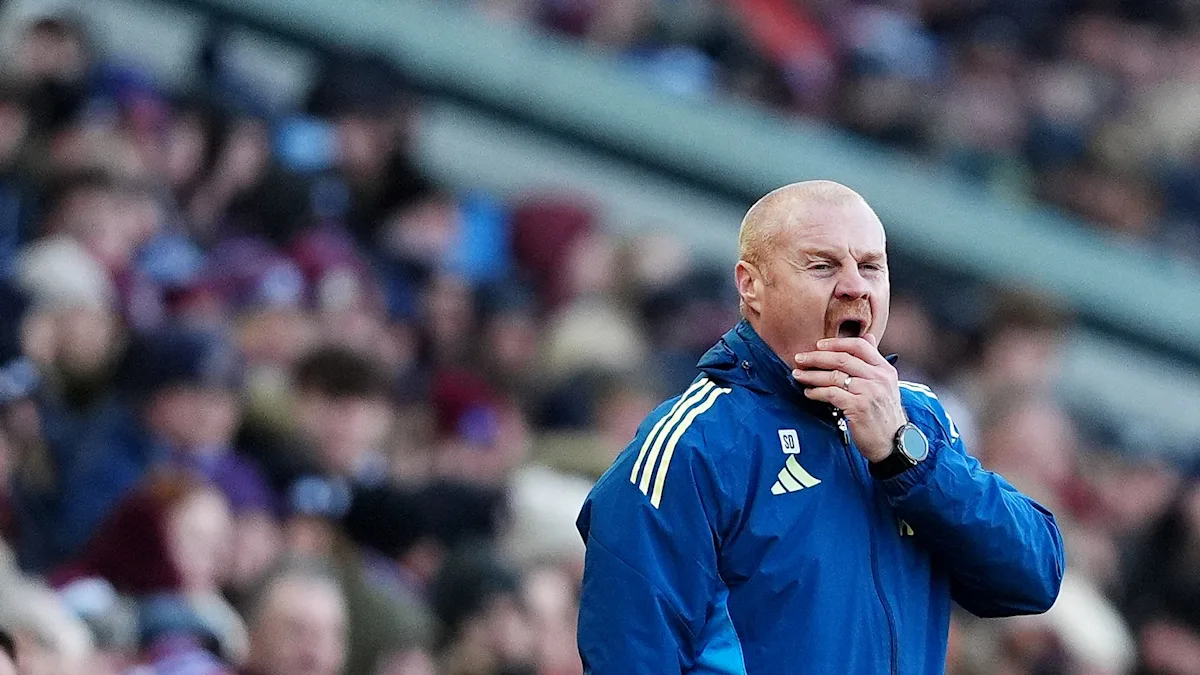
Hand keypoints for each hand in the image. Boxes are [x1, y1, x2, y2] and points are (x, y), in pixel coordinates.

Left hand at [791, 334, 905, 461]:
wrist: (893, 443)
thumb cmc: (884, 414)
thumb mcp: (885, 385)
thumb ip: (873, 362)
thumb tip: (868, 337)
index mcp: (885, 369)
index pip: (859, 346)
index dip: (836, 343)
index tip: (818, 345)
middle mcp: (879, 378)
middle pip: (842, 359)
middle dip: (816, 357)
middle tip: (800, 358)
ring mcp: (870, 392)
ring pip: (834, 376)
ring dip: (812, 375)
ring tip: (798, 375)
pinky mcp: (859, 407)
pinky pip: (831, 394)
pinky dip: (816, 392)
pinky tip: (808, 392)